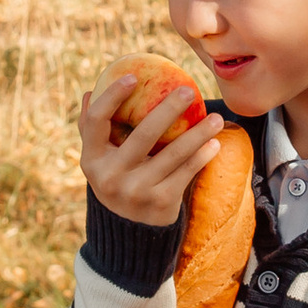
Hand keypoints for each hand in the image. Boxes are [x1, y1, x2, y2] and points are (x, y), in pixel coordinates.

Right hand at [79, 69, 226, 228]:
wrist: (130, 231)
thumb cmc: (116, 180)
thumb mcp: (99, 161)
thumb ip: (93, 129)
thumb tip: (92, 91)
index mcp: (91, 159)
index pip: (96, 121)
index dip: (112, 96)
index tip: (133, 76)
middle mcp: (111, 176)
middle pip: (142, 134)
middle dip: (168, 108)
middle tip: (188, 90)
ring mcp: (136, 191)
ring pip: (172, 154)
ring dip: (198, 133)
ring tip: (215, 117)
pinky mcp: (159, 202)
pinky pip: (186, 173)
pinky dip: (202, 156)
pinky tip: (215, 143)